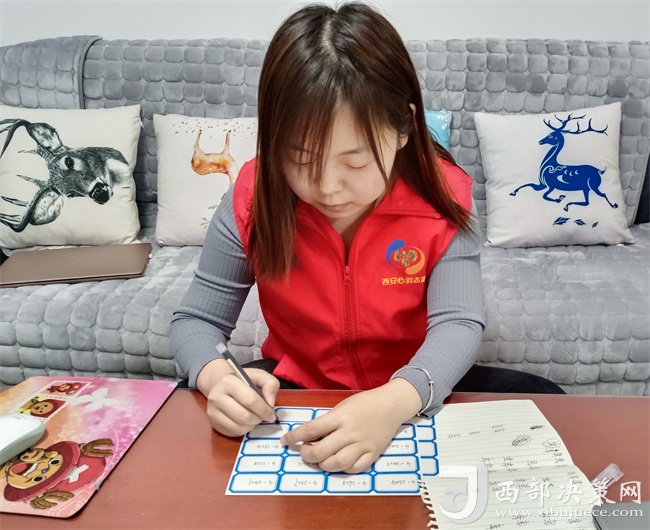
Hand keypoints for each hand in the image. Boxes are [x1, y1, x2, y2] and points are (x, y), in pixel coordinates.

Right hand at [196, 358, 278, 436]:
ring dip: (252, 425)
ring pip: (240, 427)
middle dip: (259, 419)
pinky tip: (246, 421)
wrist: (220, 384)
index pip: (250, 400)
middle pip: (245, 416)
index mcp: (229, 382)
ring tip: (255, 417)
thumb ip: (270, 384)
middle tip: (264, 416)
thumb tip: (270, 403)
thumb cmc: (243, 380)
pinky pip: (234, 433)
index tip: (272, 414)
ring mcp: (213, 412)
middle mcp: (217, 397)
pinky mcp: (213, 423)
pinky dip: (244, 429)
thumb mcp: (259, 376)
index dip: (264, 410)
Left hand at [280, 378, 420, 472]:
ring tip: (319, 458)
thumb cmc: (364, 403)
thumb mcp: (342, 406)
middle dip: (306, 454)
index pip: (311, 430)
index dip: (294, 437)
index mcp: (340, 417)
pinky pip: (354, 469)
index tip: (285, 441)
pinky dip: (342, 469)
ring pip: (336, 464)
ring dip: (322, 464)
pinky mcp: (372, 454)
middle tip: (304, 450)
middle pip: (321, 451)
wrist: (391, 405)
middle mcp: (350, 432)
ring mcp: (362, 445)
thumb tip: (310, 436)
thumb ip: (328, 421)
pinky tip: (337, 462)